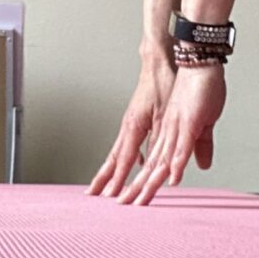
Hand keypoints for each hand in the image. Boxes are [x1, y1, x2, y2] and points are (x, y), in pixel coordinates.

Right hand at [86, 55, 175, 198]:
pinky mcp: (138, 120)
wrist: (159, 62)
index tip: (110, 195)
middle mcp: (128, 126)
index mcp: (133, 126)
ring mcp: (131, 123)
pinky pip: (128, 144)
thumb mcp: (166, 115)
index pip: (122, 159)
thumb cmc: (162, 84)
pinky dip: (125, 158)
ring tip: (105, 185)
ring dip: (111, 170)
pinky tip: (135, 164)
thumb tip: (161, 164)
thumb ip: (161, 141)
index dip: (117, 179)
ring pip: (118, 152)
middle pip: (113, 158)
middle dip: (102, 178)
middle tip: (91, 195)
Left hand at [118, 62, 224, 205]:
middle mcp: (164, 130)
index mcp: (165, 131)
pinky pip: (180, 146)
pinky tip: (171, 179)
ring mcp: (173, 126)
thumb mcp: (202, 123)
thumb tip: (201, 164)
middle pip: (147, 164)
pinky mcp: (187, 121)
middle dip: (134, 186)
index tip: (127, 197)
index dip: (137, 179)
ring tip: (138, 201)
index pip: (148, 161)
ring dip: (149, 182)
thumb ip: (199, 145)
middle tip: (121, 206)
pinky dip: (176, 164)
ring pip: (159, 160)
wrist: (199, 60)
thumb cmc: (200, 87)